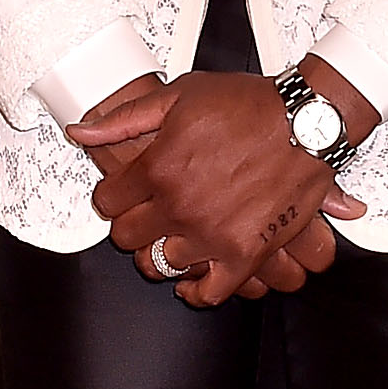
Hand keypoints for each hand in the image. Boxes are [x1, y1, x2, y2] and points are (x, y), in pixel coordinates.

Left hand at [68, 70, 368, 305]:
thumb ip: (124, 118)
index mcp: (159, 167)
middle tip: (149, 212)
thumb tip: (79, 130)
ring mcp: (212, 234)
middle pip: (128, 236)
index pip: (108, 201)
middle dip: (133, 222)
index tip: (124, 193)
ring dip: (166, 248)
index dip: (113, 195)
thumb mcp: (179, 96)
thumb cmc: (249, 104)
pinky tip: (191, 280)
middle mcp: (180, 205)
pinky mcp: (245, 254)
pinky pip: (210, 291)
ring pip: (162, 263)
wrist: (307, 121)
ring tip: (177, 233)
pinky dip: (197, 291)